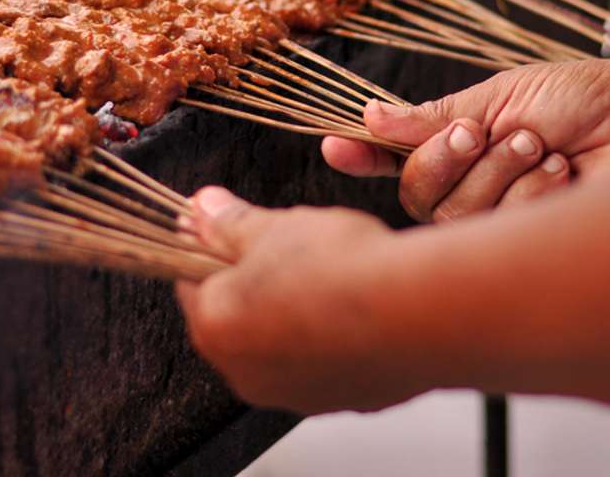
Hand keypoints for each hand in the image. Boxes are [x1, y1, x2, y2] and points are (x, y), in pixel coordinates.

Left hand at [176, 187, 419, 413]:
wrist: (419, 312)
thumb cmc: (341, 268)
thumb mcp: (276, 227)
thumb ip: (231, 222)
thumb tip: (202, 208)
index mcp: (215, 325)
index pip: (190, 282)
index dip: (210, 249)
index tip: (230, 230)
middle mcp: (245, 372)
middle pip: (235, 317)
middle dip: (254, 283)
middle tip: (288, 247)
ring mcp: (294, 392)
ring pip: (279, 343)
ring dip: (293, 312)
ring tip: (330, 273)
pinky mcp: (340, 400)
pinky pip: (322, 362)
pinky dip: (330, 337)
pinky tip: (355, 306)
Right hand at [324, 57, 609, 221]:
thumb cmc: (584, 101)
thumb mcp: (500, 96)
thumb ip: (434, 116)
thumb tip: (371, 115)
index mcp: (459, 147)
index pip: (396, 159)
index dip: (363, 156)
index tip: (335, 145)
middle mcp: (471, 188)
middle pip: (418, 193)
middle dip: (447, 156)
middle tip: (486, 133)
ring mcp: (499, 222)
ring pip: (455, 214)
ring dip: (499, 171)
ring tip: (543, 149)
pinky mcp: (528, 247)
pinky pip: (496, 230)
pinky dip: (529, 193)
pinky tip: (562, 175)